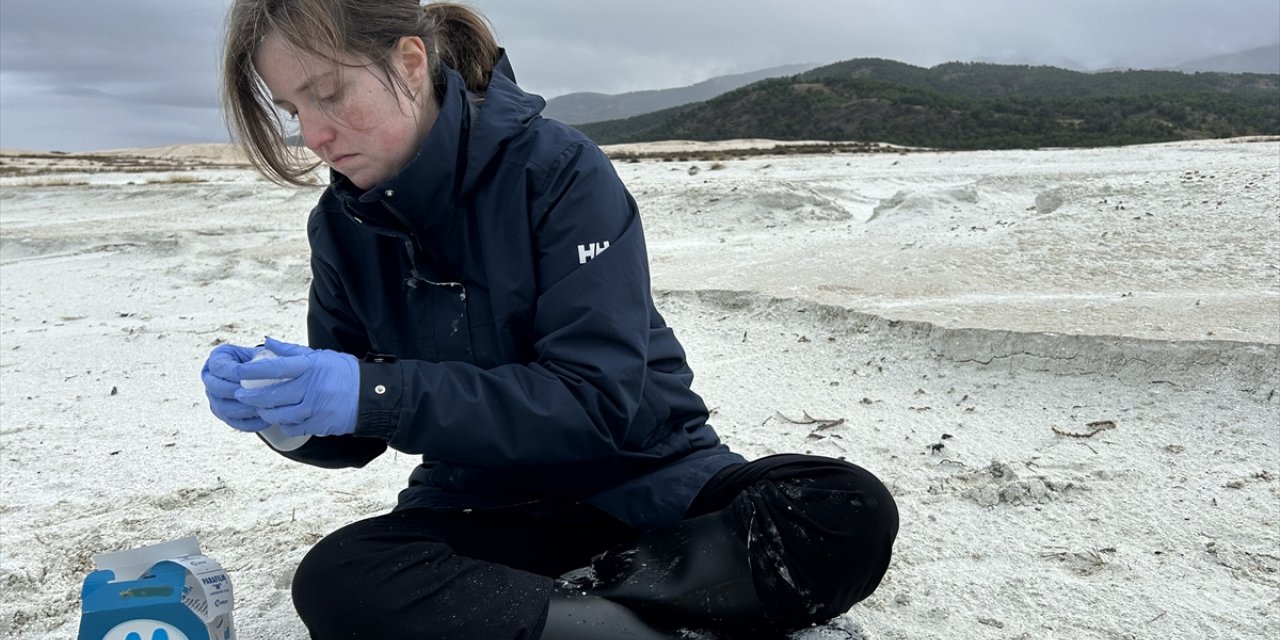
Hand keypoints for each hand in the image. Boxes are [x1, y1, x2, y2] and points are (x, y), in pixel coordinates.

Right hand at [201, 343, 270, 431]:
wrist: (262, 377)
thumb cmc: (266, 361)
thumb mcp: (265, 352)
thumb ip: (268, 348)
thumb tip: (270, 344)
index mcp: (217, 359)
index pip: (219, 368)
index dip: (234, 373)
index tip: (252, 376)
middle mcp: (209, 378)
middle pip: (217, 389)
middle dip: (238, 392)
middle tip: (259, 394)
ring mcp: (213, 398)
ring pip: (224, 408)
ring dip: (244, 409)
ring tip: (263, 408)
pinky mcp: (221, 414)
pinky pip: (233, 422)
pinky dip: (249, 422)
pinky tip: (265, 419)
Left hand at [234, 337, 359, 437]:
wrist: (371, 395)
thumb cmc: (343, 372)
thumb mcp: (320, 356)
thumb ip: (292, 352)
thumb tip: (267, 342)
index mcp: (310, 367)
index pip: (274, 368)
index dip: (252, 370)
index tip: (238, 371)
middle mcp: (311, 388)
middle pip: (272, 394)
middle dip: (252, 396)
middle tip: (241, 395)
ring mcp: (315, 408)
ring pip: (279, 414)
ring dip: (266, 412)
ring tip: (260, 408)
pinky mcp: (319, 424)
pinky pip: (292, 427)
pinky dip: (283, 423)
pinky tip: (281, 418)